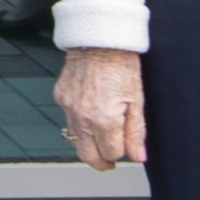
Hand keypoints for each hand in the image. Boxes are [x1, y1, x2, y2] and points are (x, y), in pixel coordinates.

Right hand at [56, 45, 146, 172]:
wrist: (99, 38)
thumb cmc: (121, 63)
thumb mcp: (137, 100)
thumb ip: (136, 132)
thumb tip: (138, 156)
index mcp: (104, 119)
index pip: (110, 153)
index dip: (121, 152)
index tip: (126, 145)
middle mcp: (83, 117)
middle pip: (88, 156)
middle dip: (101, 161)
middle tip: (111, 159)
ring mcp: (68, 107)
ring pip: (75, 140)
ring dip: (89, 143)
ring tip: (101, 136)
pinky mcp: (61, 97)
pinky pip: (68, 120)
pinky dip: (79, 123)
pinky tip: (90, 114)